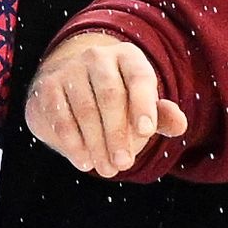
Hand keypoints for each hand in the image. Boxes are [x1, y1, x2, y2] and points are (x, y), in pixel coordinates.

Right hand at [25, 26, 185, 174]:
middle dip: (118, 134)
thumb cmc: (116, 101)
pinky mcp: (47, 87)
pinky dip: (73, 143)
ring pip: (85, 110)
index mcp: (127, 57)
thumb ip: (161, 116)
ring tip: (108, 169)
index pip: (138, 77)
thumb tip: (180, 124)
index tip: (147, 131)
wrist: (69, 89)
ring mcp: (69, 70)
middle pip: (110, 96)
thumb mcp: (141, 105)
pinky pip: (61, 117)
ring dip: (97, 144)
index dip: (143, 104)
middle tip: (124, 164)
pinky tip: (84, 162)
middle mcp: (97, 57)